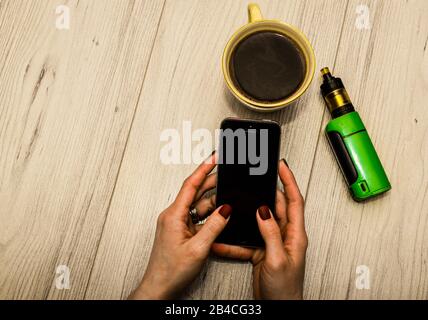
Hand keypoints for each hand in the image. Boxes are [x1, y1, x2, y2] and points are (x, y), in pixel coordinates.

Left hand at [130, 153, 230, 299]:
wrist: (159, 288)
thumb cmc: (171, 271)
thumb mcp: (198, 248)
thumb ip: (214, 226)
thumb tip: (226, 209)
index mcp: (174, 215)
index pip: (190, 185)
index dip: (204, 169)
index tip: (214, 157)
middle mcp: (174, 216)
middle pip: (195, 192)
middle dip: (212, 182)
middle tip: (228, 173)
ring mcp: (177, 224)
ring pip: (198, 206)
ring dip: (213, 202)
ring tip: (230, 196)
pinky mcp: (181, 232)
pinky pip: (197, 218)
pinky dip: (210, 216)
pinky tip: (220, 216)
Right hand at [211, 159, 307, 299]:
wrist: (278, 307)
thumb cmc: (286, 289)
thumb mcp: (277, 259)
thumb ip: (270, 233)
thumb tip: (263, 210)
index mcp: (295, 234)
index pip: (294, 200)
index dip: (288, 181)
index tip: (281, 166)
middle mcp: (285, 235)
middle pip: (276, 205)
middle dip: (264, 191)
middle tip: (255, 179)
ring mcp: (273, 242)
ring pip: (259, 220)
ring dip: (247, 214)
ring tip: (237, 203)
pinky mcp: (261, 250)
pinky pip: (248, 238)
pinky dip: (236, 238)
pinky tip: (226, 238)